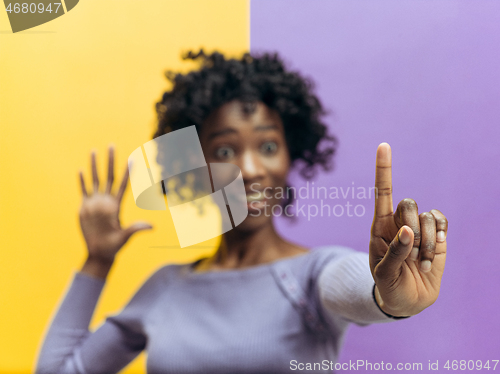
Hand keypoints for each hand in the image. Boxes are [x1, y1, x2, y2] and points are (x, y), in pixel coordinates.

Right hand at [79, 146, 152, 263]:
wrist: (100, 252)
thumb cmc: (114, 246)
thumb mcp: (126, 237)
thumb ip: (136, 229)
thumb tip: (152, 227)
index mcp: (116, 205)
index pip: (122, 184)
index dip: (127, 171)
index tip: (132, 158)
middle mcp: (106, 200)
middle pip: (109, 175)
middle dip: (110, 160)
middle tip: (112, 145)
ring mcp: (95, 202)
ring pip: (95, 179)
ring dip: (94, 165)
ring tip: (94, 151)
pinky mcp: (85, 207)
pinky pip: (84, 190)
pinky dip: (82, 180)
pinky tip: (82, 170)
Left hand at [369, 143, 447, 316]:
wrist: (406, 301)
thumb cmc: (388, 286)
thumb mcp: (384, 274)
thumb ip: (394, 253)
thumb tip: (407, 231)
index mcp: (380, 227)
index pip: (381, 192)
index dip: (383, 169)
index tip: (383, 145)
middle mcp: (398, 222)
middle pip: (408, 204)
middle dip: (412, 228)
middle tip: (410, 253)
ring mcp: (418, 228)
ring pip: (428, 216)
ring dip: (427, 243)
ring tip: (419, 263)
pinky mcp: (436, 235)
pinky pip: (441, 221)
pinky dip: (440, 238)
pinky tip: (433, 253)